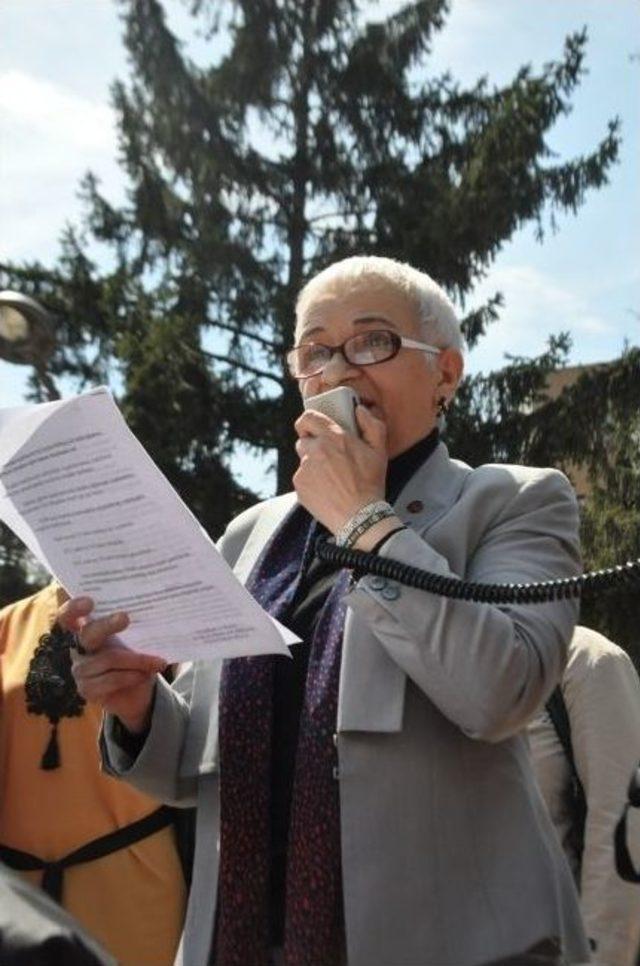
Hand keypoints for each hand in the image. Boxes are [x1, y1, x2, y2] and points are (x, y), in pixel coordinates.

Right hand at [59, 597, 166, 734]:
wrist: (136, 692)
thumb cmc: (134, 655)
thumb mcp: (135, 637)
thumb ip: (135, 622)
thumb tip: (156, 607)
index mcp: (86, 628)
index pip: (68, 615)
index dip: (74, 608)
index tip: (89, 602)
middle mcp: (78, 647)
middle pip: (88, 634)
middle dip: (108, 625)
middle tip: (126, 617)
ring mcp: (79, 669)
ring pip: (109, 659)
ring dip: (138, 660)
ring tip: (158, 662)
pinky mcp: (86, 689)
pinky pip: (111, 680)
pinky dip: (132, 676)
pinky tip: (144, 675)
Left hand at [293, 404, 387, 533]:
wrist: (359, 517)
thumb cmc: (370, 484)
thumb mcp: (379, 451)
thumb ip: (371, 425)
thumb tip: (359, 410)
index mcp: (333, 437)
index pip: (308, 417)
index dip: (308, 421)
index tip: (313, 427)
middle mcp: (315, 450)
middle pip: (303, 440)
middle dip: (313, 445)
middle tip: (328, 456)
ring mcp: (304, 468)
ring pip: (303, 460)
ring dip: (313, 464)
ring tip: (331, 477)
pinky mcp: (299, 485)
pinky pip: (302, 478)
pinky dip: (310, 481)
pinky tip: (326, 489)